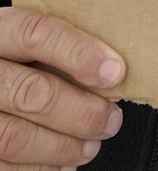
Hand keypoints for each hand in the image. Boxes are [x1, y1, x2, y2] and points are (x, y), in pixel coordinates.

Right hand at [0, 7, 124, 168]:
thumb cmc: (13, 56)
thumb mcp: (22, 36)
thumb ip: (55, 42)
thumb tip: (109, 63)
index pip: (34, 33)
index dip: (77, 52)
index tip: (114, 71)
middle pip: (30, 92)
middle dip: (79, 110)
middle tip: (110, 118)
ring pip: (14, 135)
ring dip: (61, 146)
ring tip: (91, 145)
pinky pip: (2, 165)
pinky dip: (38, 168)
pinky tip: (64, 163)